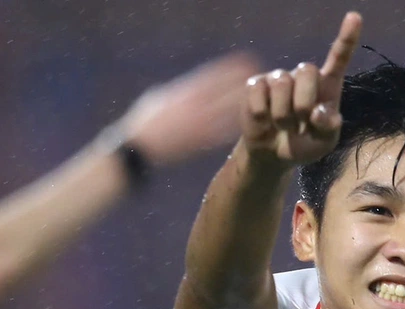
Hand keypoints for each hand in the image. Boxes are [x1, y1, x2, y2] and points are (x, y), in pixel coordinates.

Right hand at [119, 51, 261, 164]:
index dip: (232, 69)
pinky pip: (223, 134)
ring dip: (248, 107)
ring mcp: (197, 124)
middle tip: (267, 80)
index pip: (212, 76)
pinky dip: (237, 128)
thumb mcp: (157, 98)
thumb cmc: (143, 123)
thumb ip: (177, 91)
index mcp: (183, 92)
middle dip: (246, 86)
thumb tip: (188, 87)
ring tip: (267, 103)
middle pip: (226, 92)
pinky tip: (252, 126)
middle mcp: (193, 106)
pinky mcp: (199, 142)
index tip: (249, 63)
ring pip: (228, 112)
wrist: (137, 149)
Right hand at [241, 12, 361, 166]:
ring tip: (283, 126)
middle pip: (307, 70)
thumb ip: (328, 129)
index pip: (338, 57)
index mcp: (327, 85)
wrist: (273, 154)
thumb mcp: (323, 143)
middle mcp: (303, 76)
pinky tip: (265, 121)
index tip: (355, 17)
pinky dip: (263, 116)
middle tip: (300, 123)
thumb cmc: (304, 144)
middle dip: (303, 102)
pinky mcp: (255, 85)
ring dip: (282, 115)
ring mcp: (278, 78)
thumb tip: (319, 113)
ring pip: (281, 84)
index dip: (347, 37)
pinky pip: (259, 96)